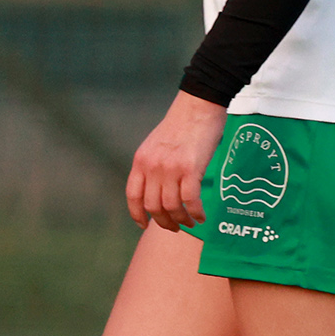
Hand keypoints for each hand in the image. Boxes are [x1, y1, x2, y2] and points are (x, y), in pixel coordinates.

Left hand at [126, 90, 227, 230]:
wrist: (197, 107)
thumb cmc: (180, 127)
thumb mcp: (155, 146)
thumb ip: (152, 166)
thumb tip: (155, 190)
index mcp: (140, 161)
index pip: (132, 195)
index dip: (136, 214)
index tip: (143, 225)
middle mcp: (152, 166)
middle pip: (152, 206)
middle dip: (163, 222)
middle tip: (175, 228)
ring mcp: (170, 167)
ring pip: (171, 206)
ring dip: (182, 220)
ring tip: (191, 223)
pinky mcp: (190, 168)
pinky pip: (190, 200)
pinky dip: (196, 212)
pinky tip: (202, 216)